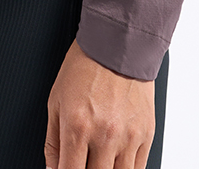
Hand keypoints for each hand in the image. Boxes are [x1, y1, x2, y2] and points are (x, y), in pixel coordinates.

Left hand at [45, 38, 155, 168]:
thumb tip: (52, 168)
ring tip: (98, 161)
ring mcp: (128, 137)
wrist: (117, 42)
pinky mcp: (146, 134)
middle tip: (82, 162)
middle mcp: (104, 135)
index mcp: (77, 127)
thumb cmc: (84, 66)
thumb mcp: (55, 100)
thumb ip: (52, 141)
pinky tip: (115, 163)